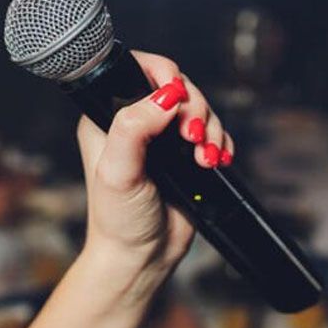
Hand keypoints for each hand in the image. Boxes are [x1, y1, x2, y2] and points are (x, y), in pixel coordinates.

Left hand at [76, 51, 234, 270]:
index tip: (176, 94)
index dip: (163, 73)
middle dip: (194, 107)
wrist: (141, 257)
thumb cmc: (118, 219)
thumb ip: (134, 128)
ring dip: (210, 128)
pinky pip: (212, 133)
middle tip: (192, 137)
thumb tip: (165, 96)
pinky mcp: (185, 155)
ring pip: (198, 109)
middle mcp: (135, 122)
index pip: (136, 70)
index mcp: (107, 116)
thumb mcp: (118, 172)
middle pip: (177, 86)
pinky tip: (215, 161)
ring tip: (204, 158)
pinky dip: (219, 143)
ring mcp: (163, 138)